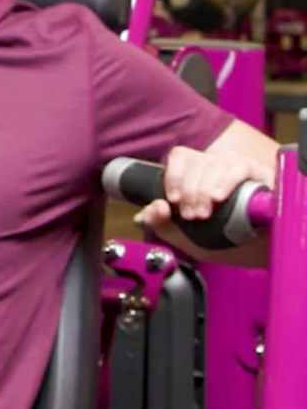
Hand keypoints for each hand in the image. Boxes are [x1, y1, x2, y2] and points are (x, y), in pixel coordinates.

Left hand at [134, 141, 276, 245]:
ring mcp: (238, 167)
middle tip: (191, 216)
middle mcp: (217, 165)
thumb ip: (161, 225)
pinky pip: (239, 168)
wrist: (261, 251)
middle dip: (189, 191)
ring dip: (204, 189)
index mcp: (197, 172)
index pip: (180, 156)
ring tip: (204, 214)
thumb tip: (147, 212)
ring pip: (215, 163)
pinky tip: (218, 198)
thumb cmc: (223, 241)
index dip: (173, 176)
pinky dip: (225, 181)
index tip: (172, 200)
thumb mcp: (186, 236)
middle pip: (196, 161)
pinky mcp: (260, 174)